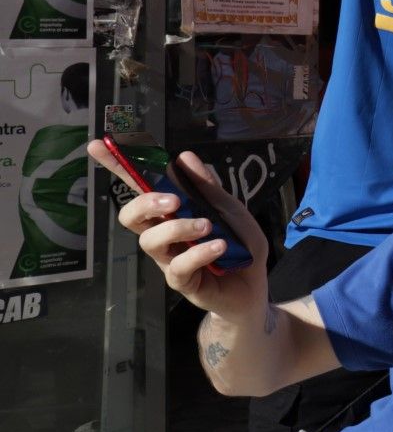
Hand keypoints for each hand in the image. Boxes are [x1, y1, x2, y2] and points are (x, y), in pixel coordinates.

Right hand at [103, 145, 268, 318]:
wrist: (255, 286)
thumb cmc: (239, 245)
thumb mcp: (230, 210)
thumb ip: (208, 188)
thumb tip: (184, 157)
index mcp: (172, 212)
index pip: (140, 187)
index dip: (118, 167)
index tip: (98, 145)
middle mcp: (164, 234)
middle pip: (131, 216)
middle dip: (145, 203)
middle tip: (174, 200)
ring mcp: (169, 259)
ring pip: (150, 241)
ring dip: (179, 228)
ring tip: (208, 226)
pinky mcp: (181, 281)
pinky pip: (178, 266)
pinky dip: (199, 252)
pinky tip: (219, 247)